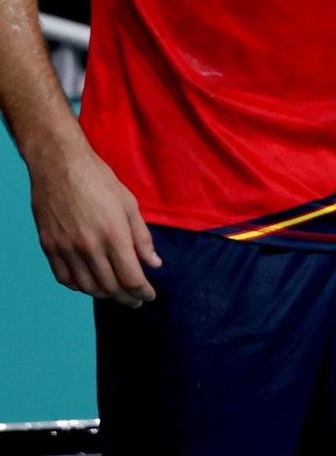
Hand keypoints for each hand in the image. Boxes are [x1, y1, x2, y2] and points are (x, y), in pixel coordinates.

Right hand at [30, 139, 160, 307]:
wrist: (60, 167)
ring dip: (104, 294)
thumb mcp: (130, 205)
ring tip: (116, 294)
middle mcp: (89, 246)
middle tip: (136, 300)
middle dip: (127, 297)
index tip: (150, 296)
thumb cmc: (100, 181)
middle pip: (110, 286)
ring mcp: (66, 249)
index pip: (130, 277)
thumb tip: (154, 263)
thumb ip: (142, 238)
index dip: (142, 291)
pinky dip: (79, 286)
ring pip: (86, 286)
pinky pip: (64, 278)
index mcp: (114, 235)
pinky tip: (89, 285)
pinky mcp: (49, 247)